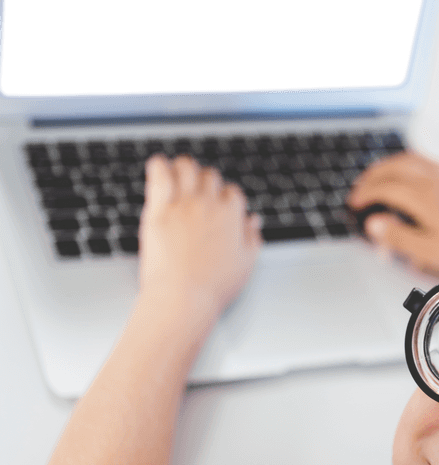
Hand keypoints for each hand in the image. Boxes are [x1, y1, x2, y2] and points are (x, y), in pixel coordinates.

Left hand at [139, 155, 261, 327]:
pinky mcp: (159, 209)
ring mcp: (183, 204)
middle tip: (197, 194)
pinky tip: (158, 170)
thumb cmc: (213, 287)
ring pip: (186, 166)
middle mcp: (209, 204)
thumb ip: (252, 237)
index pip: (232, 192)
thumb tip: (254, 220)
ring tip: (177, 177)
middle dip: (205, 183)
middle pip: (209, 176)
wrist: (183, 298)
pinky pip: (159, 172)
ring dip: (183, 169)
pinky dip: (159, 166)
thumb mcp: (245, 264)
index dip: (225, 199)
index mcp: (231, 215)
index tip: (219, 208)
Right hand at [347, 151, 438, 277]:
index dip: (365, 194)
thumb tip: (374, 224)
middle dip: (372, 175)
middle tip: (360, 188)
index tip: (354, 203)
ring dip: (389, 164)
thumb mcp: (428, 253)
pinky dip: (408, 162)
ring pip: (411, 158)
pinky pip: (427, 159)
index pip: (386, 187)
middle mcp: (437, 180)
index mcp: (426, 198)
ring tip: (377, 176)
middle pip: (395, 166)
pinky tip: (407, 172)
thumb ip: (398, 237)